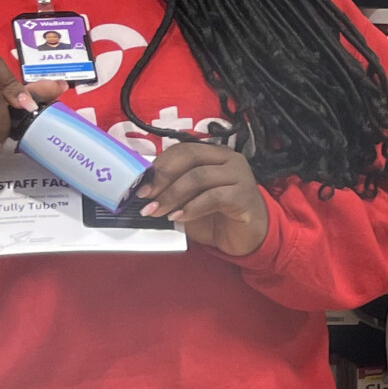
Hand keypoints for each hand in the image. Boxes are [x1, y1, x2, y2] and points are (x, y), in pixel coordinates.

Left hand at [137, 141, 269, 255]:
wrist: (248, 238)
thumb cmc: (217, 217)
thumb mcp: (189, 200)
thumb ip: (173, 189)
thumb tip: (144, 189)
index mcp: (213, 154)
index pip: (182, 150)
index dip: (158, 166)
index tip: (139, 187)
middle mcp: (228, 159)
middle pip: (189, 157)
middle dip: (163, 177)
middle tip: (146, 198)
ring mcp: (239, 175)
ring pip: (198, 176)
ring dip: (173, 195)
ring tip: (158, 212)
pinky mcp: (245, 195)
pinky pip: (213, 197)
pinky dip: (192, 208)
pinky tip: (179, 218)